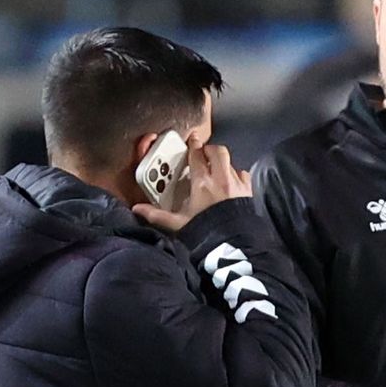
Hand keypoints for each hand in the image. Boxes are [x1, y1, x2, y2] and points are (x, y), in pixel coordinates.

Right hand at [132, 143, 251, 232]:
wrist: (231, 246)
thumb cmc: (204, 232)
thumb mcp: (178, 224)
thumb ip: (158, 215)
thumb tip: (138, 209)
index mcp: (202, 183)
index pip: (197, 156)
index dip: (193, 145)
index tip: (192, 140)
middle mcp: (220, 179)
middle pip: (217, 151)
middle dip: (210, 149)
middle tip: (204, 153)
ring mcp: (236, 183)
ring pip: (230, 162)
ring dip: (223, 162)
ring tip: (216, 169)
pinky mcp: (247, 191)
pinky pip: (243, 174)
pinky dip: (237, 174)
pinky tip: (232, 182)